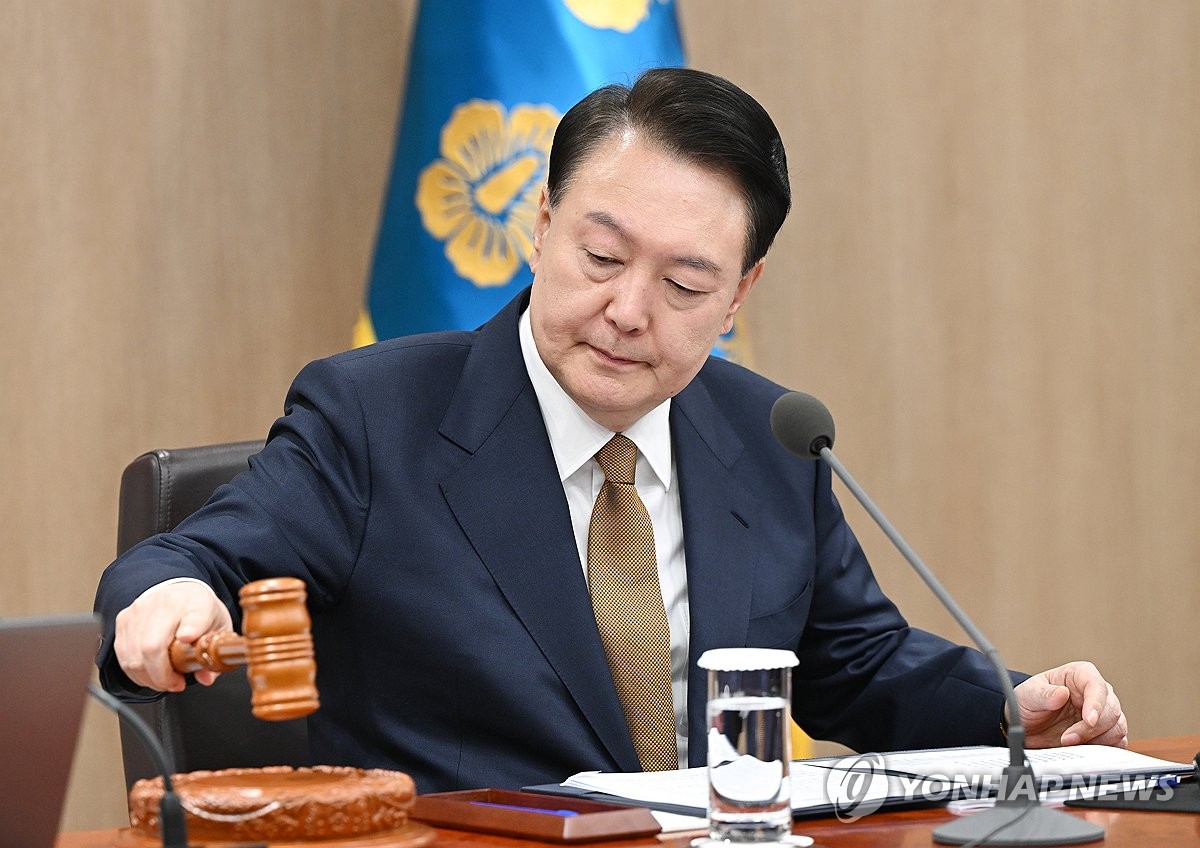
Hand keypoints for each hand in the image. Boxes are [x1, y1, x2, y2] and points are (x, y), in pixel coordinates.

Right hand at [114, 580, 231, 691]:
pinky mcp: (123, 620)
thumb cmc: (199, 611)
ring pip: (134, 655)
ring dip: (148, 677)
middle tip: (176, 684)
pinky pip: (123, 655)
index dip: (190, 630)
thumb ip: (215, 653)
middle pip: (153, 645)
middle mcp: (165, 603)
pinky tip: (149, 674)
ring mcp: (140, 611)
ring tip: (164, 681)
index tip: (187, 639)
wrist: (179, 592)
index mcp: (197, 602)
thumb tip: (206, 677)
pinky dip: (135, 672)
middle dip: (162, 675)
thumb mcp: (219, 627)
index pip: (195, 616)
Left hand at [1012, 661, 1126, 747]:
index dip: (1096, 704)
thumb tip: (1062, 693)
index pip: (1097, 686)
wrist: (1025, 725)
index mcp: (1080, 675)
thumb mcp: (1028, 695)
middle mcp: (1096, 692)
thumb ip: (1044, 694)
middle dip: (1091, 728)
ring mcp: (1103, 714)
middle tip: (1068, 738)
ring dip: (1097, 740)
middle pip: (1112, 710)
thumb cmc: (1028, 702)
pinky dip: (1104, 749)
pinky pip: (1117, 743)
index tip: (1088, 720)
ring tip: (1071, 744)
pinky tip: (1084, 750)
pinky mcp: (1104, 733)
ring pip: (1117, 727)